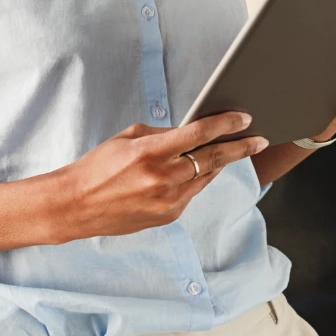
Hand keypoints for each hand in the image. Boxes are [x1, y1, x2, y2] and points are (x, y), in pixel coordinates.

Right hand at [53, 111, 267, 242]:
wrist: (76, 206)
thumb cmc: (98, 166)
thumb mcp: (128, 138)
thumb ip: (162, 134)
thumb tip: (191, 132)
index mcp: (150, 152)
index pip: (198, 134)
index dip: (225, 124)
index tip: (243, 118)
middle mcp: (163, 178)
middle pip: (212, 158)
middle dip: (239, 147)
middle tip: (259, 139)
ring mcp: (168, 201)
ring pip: (206, 177)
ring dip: (220, 163)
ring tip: (234, 150)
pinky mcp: (168, 216)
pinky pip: (192, 193)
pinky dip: (197, 179)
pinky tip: (199, 170)